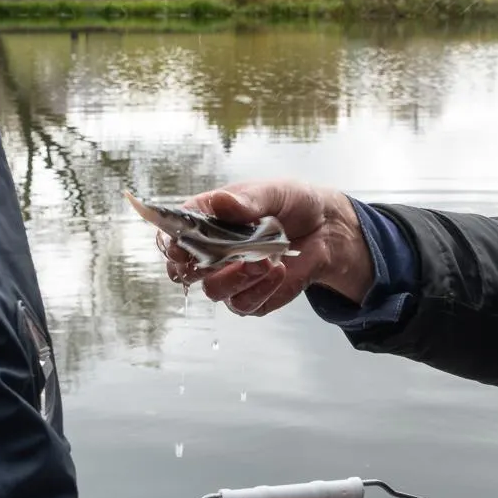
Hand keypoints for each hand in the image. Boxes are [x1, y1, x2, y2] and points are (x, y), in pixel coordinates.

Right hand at [163, 180, 372, 314]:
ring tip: (263, 261)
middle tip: (223, 257)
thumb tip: (220, 201)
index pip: (173, 235)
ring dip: (236, 278)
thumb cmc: (293, 203)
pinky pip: (245, 304)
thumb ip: (247, 201)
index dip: (171, 243)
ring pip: (213, 291)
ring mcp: (229, 278)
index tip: (182, 247)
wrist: (327, 228)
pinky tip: (278, 270)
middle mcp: (211, 252)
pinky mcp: (251, 297)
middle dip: (199, 267)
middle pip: (183, 271)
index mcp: (206, 220)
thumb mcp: (273, 193)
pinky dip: (261, 289)